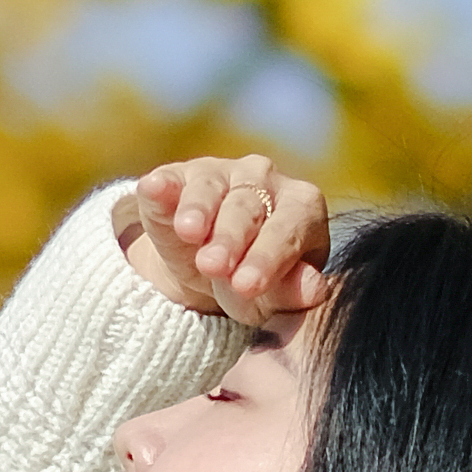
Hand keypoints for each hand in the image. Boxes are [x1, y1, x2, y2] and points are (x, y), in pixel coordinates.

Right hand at [116, 156, 330, 322]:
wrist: (207, 275)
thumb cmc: (254, 284)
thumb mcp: (271, 299)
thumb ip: (294, 293)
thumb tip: (316, 289)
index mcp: (302, 207)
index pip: (289, 229)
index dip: (268, 257)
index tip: (248, 285)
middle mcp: (265, 179)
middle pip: (249, 207)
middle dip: (230, 237)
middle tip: (213, 266)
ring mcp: (220, 172)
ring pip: (211, 188)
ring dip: (199, 210)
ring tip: (189, 233)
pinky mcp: (177, 177)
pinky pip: (171, 178)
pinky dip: (163, 185)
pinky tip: (155, 189)